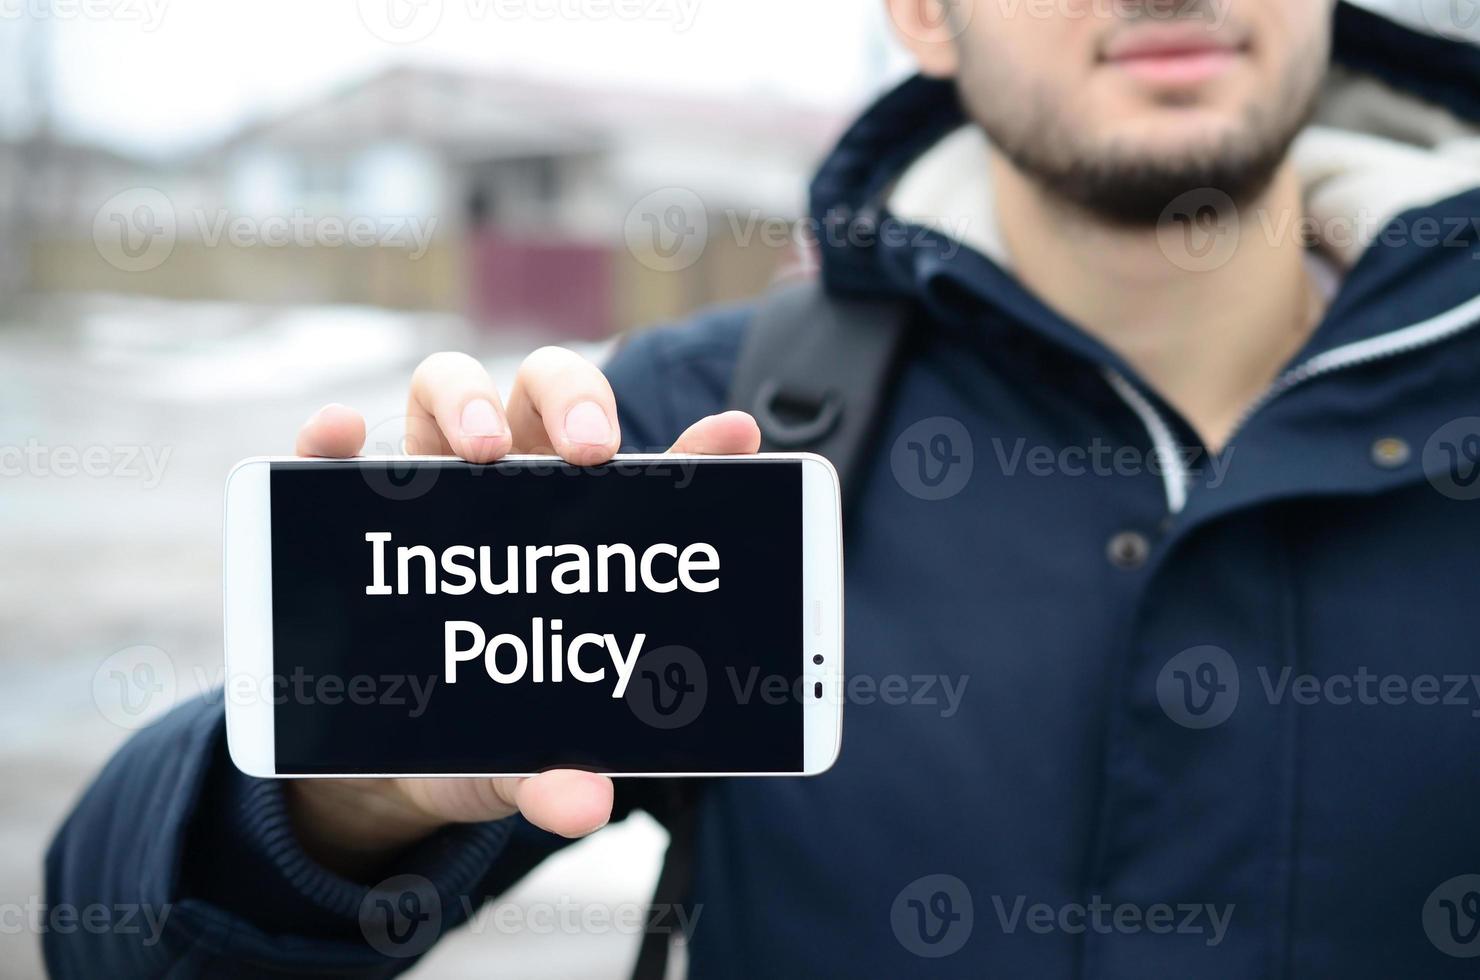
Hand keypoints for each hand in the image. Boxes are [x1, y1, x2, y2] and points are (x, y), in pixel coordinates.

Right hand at [284, 348, 760, 878]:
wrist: (382, 762)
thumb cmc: (484, 734)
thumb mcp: (526, 754)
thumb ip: (554, 775)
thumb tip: (586, 807)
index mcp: (581, 530)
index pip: (649, 475)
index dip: (701, 447)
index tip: (739, 434)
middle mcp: (509, 486)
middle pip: (548, 396)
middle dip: (575, 402)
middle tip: (589, 453)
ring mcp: (426, 487)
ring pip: (448, 390)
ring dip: (469, 401)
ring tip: (482, 452)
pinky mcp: (345, 507)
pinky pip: (331, 450)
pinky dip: (335, 433)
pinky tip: (343, 435)